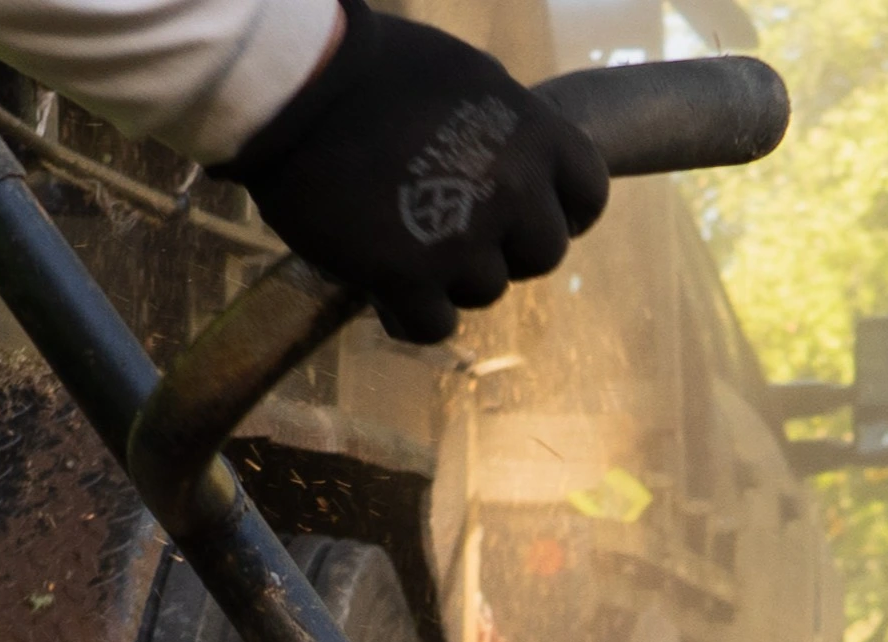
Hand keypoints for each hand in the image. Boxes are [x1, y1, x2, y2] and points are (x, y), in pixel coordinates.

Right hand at [210, 2, 608, 342]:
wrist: (299, 91)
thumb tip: (520, 154)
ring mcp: (461, 240)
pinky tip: (385, 293)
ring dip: (451, 278)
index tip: (527, 216)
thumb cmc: (378, 68)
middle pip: (541, 255)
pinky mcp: (405, 278)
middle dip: (505, 249)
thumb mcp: (469, 78)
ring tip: (408, 247)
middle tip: (456, 231)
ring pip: (485, 291)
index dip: (561, 212)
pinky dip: (411, 315)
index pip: (588, 196)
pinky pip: (432, 327)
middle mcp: (512, 191)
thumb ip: (507, 124)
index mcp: (536, 135)